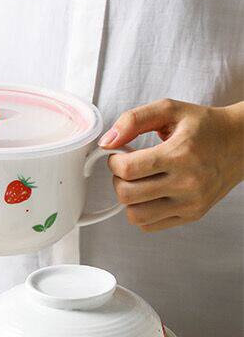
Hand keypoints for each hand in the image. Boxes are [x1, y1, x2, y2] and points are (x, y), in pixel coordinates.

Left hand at [99, 99, 243, 231]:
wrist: (241, 144)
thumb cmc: (205, 126)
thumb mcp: (170, 110)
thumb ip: (134, 120)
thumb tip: (106, 142)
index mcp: (180, 154)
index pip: (128, 169)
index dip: (114, 162)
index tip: (118, 156)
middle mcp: (187, 183)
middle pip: (127, 195)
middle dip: (118, 180)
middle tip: (127, 169)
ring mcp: (190, 203)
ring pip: (135, 216)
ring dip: (128, 199)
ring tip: (138, 183)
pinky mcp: (192, 215)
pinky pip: (149, 226)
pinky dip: (141, 212)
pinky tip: (150, 195)